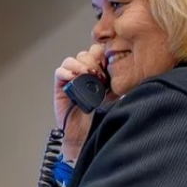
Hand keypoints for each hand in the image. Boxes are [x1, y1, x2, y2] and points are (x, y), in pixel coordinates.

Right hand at [52, 43, 109, 157]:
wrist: (86, 134)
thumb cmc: (101, 117)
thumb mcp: (116, 96)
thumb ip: (119, 82)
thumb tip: (127, 69)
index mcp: (100, 72)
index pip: (99, 53)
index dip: (103, 54)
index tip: (108, 64)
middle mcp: (85, 73)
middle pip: (86, 53)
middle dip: (92, 60)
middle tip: (98, 72)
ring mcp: (72, 79)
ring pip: (72, 60)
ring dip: (80, 65)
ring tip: (87, 75)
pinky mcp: (60, 86)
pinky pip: (59, 72)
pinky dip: (66, 72)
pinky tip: (74, 78)